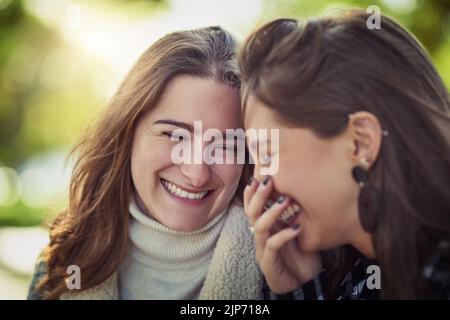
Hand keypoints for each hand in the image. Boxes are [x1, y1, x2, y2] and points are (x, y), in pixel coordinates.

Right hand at [244, 176, 322, 293]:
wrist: (304, 281)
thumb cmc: (302, 252)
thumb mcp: (298, 226)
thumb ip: (294, 211)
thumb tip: (300, 185)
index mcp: (265, 226)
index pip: (252, 205)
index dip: (252, 191)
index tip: (258, 174)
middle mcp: (261, 236)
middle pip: (251, 212)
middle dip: (258, 195)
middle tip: (269, 181)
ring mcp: (263, 249)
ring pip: (259, 227)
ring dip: (271, 212)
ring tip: (286, 200)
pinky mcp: (269, 263)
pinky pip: (273, 246)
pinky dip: (284, 235)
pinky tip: (297, 228)